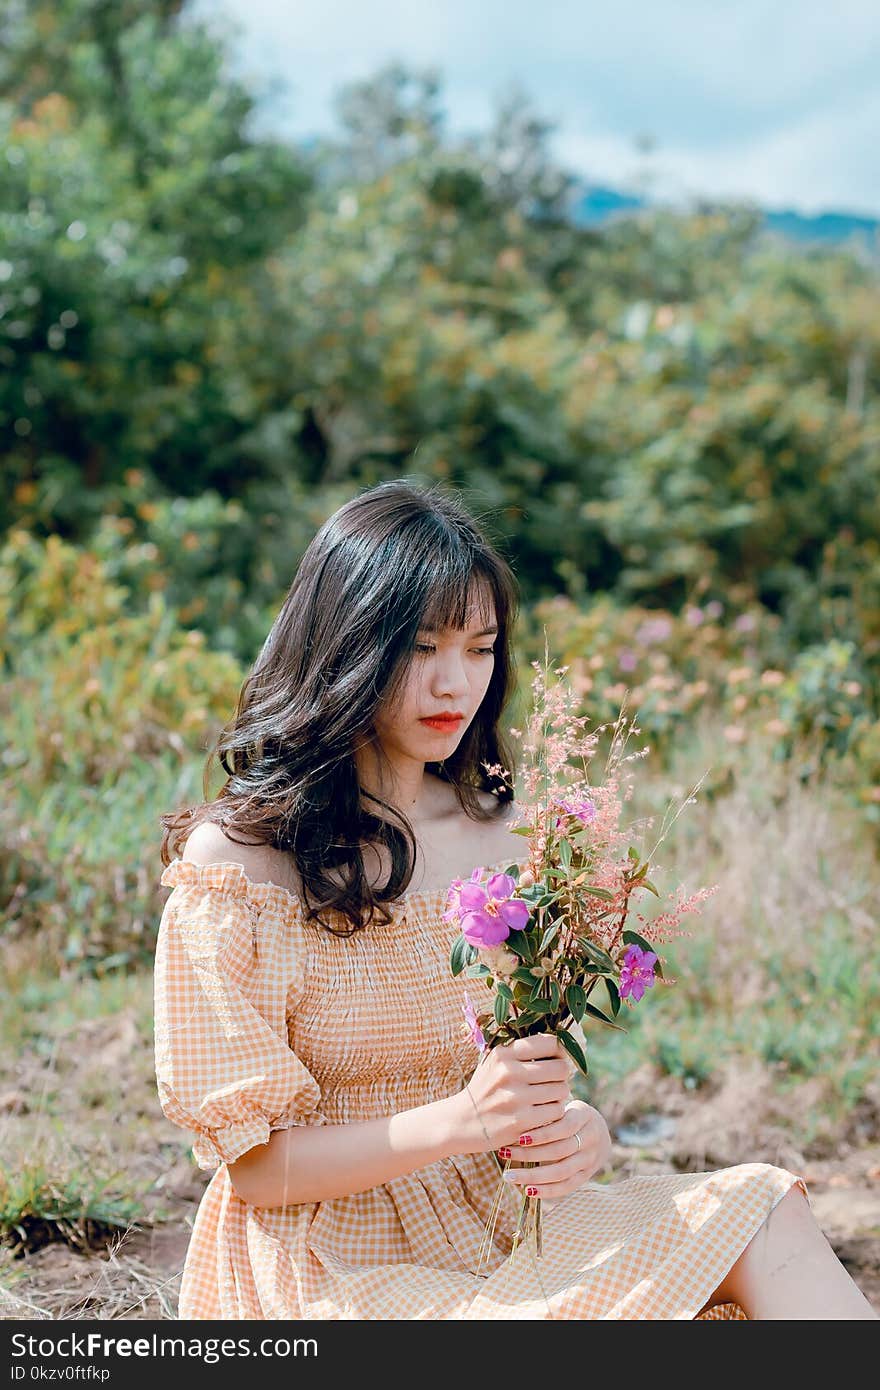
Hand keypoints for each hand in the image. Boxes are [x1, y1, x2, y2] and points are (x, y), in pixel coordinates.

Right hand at [450, 1033, 574, 1154]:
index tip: (556, 1060)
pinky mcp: (520, 1121)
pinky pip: (555, 1111)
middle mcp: (508, 1072)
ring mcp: (514, 1097)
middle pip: (561, 1068)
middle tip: (554, 1081)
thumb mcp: (495, 1062)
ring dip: (559, 1095)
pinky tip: (543, 1112)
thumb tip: (560, 1044)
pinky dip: (554, 1112)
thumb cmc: (486, 1088)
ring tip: (548, 1097)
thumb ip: (521, 1051)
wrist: (461, 1121)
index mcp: (504, 1053)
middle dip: (562, 1075)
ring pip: (561, 1090)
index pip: (550, 1043)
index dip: (560, 1052)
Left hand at [498, 1098, 611, 1207]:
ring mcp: (590, 1159)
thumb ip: (547, 1109)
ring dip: (533, 1175)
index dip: (542, 1134)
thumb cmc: (570, 1114)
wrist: (599, 1132)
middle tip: (503, 1153)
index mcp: (584, 1116)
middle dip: (529, 1154)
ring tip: (509, 1176)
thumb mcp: (564, 1105)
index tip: (518, 1137)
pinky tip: (527, 1190)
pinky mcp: (586, 1175)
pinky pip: (567, 1186)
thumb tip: (515, 1114)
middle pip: (559, 1151)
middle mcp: (590, 1139)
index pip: (563, 1127)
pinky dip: (547, 1190)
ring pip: (561, 1171)